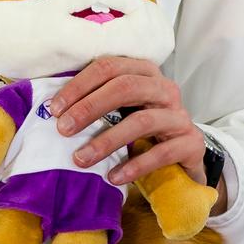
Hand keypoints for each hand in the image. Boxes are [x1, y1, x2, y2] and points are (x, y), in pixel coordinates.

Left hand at [49, 56, 204, 187]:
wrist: (182, 155)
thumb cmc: (141, 127)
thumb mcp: (120, 108)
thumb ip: (95, 101)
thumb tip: (52, 108)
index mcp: (143, 71)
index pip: (108, 67)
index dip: (79, 85)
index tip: (55, 108)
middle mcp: (165, 88)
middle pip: (125, 87)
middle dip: (89, 107)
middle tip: (63, 129)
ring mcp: (180, 115)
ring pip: (142, 120)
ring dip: (107, 141)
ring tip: (81, 159)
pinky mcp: (191, 143)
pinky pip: (162, 153)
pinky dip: (135, 165)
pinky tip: (113, 177)